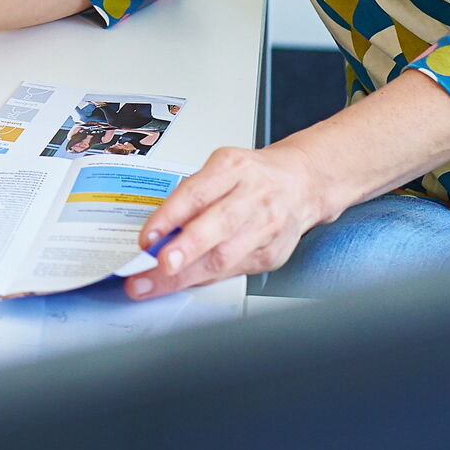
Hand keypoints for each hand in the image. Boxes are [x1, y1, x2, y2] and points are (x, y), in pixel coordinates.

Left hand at [130, 142, 341, 298]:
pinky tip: (184, 281)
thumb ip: (192, 196)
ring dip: (189, 273)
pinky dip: (205, 278)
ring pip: (226, 255)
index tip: (147, 237)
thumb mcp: (221, 168)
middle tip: (161, 264)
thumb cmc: (253, 176)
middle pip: (217, 225)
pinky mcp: (273, 254)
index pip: (197, 192)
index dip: (169, 216)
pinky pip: (234, 271)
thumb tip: (157, 232)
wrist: (302, 183)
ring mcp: (266, 227)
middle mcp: (253, 196)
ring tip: (159, 282)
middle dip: (186, 249)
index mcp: (233, 168)